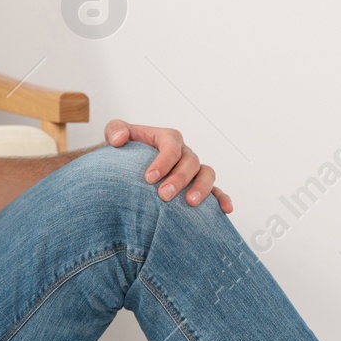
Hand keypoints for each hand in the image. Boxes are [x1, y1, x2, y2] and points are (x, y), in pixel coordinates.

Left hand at [104, 119, 232, 212]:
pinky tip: (225, 210)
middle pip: (190, 162)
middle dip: (179, 178)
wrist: (128, 166)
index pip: (171, 145)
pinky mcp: (198, 186)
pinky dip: (222, 199)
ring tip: (190, 203)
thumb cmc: (125, 150)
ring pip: (207, 174)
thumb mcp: (115, 134)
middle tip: (163, 195)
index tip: (149, 178)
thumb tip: (119, 139)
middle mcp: (184, 154)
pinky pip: (216, 191)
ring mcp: (193, 170)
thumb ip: (115, 130)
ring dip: (202, 188)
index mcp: (168, 139)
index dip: (163, 161)